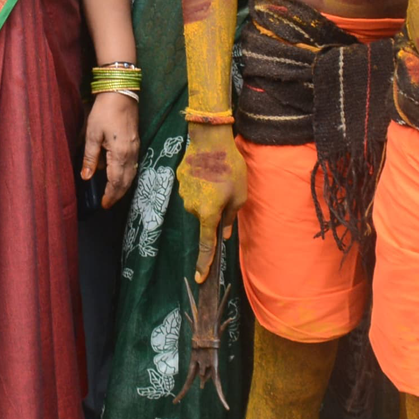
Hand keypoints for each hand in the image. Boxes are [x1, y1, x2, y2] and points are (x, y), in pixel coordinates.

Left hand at [81, 90, 140, 207]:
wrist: (121, 93)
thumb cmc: (104, 112)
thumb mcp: (92, 134)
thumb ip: (90, 157)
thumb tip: (86, 177)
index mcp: (120, 154)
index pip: (116, 182)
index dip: (110, 195)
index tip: (103, 205)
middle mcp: (131, 154)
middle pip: (126, 181)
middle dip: (117, 194)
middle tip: (108, 203)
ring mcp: (136, 148)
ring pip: (131, 174)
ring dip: (123, 186)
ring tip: (112, 193)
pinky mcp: (136, 142)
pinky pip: (133, 165)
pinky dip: (126, 174)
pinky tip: (118, 175)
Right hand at [176, 122, 245, 282]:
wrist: (209, 139)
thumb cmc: (230, 168)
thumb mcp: (240, 196)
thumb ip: (230, 217)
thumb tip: (224, 232)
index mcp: (208, 214)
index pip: (206, 244)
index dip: (204, 263)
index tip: (200, 278)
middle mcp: (192, 207)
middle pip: (204, 218)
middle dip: (214, 210)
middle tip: (227, 191)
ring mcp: (183, 193)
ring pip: (197, 203)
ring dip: (208, 195)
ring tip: (218, 176)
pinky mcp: (179, 179)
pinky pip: (192, 188)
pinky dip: (200, 184)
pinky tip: (208, 169)